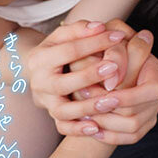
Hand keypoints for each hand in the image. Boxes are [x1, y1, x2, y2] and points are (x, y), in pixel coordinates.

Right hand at [26, 20, 127, 135]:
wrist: (41, 71)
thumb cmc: (60, 49)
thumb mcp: (65, 35)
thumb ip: (81, 29)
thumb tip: (100, 27)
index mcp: (40, 58)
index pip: (68, 50)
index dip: (94, 42)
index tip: (118, 37)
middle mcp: (39, 82)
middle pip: (62, 83)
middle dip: (89, 76)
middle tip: (114, 68)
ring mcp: (45, 102)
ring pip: (62, 110)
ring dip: (87, 107)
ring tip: (113, 101)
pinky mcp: (51, 116)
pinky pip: (62, 127)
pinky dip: (78, 129)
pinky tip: (97, 127)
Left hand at [73, 30, 157, 144]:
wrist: (103, 64)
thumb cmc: (107, 50)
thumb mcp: (111, 44)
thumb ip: (115, 56)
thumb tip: (111, 83)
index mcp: (156, 71)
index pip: (151, 91)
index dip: (127, 96)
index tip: (102, 95)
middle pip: (137, 112)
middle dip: (108, 111)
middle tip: (85, 105)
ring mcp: (152, 109)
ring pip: (132, 127)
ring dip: (105, 123)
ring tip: (85, 113)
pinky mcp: (143, 123)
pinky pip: (131, 137)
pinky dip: (110, 135)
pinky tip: (92, 127)